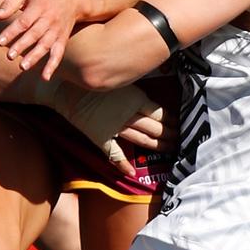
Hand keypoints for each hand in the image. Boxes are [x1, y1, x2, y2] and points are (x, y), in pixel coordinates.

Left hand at [0, 0, 87, 79]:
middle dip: (22, 45)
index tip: (0, 42)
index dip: (12, 31)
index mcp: (39, 6)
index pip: (24, 21)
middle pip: (34, 34)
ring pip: (46, 45)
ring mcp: (57, 31)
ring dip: (35, 57)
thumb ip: (10, 3)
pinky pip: (58, 54)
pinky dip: (52, 66)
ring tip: (23, 67)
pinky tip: (45, 77)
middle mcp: (49, 19)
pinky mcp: (62, 40)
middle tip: (9, 56)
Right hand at [33, 80, 175, 177]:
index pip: (160, 114)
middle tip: (181, 141)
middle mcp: (128, 115)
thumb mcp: (121, 78)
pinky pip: (114, 154)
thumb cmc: (95, 79)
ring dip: (157, 146)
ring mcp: (115, 128)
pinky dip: (123, 164)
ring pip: (142, 140)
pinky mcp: (101, 138)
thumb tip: (157, 80)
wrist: (66, 88)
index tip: (182, 126)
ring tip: (169, 150)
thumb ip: (137, 86)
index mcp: (135, 98)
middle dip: (170, 136)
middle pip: (155, 128)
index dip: (173, 122)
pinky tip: (132, 172)